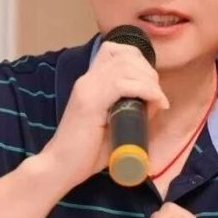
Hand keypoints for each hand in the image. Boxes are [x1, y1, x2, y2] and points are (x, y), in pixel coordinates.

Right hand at [35, 41, 169, 188]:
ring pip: (126, 66)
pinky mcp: (90, 103)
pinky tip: (156, 102)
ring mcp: (87, 89)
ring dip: (149, 81)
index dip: (139, 60)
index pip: (115, 50)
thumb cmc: (87, 152)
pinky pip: (122, 84)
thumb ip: (131, 108)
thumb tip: (155, 101)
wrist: (60, 168)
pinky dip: (146, 90)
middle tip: (157, 95)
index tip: (151, 83)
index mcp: (90, 81)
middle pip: (126, 55)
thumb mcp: (114, 124)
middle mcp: (87, 79)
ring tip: (158, 100)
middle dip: (149, 71)